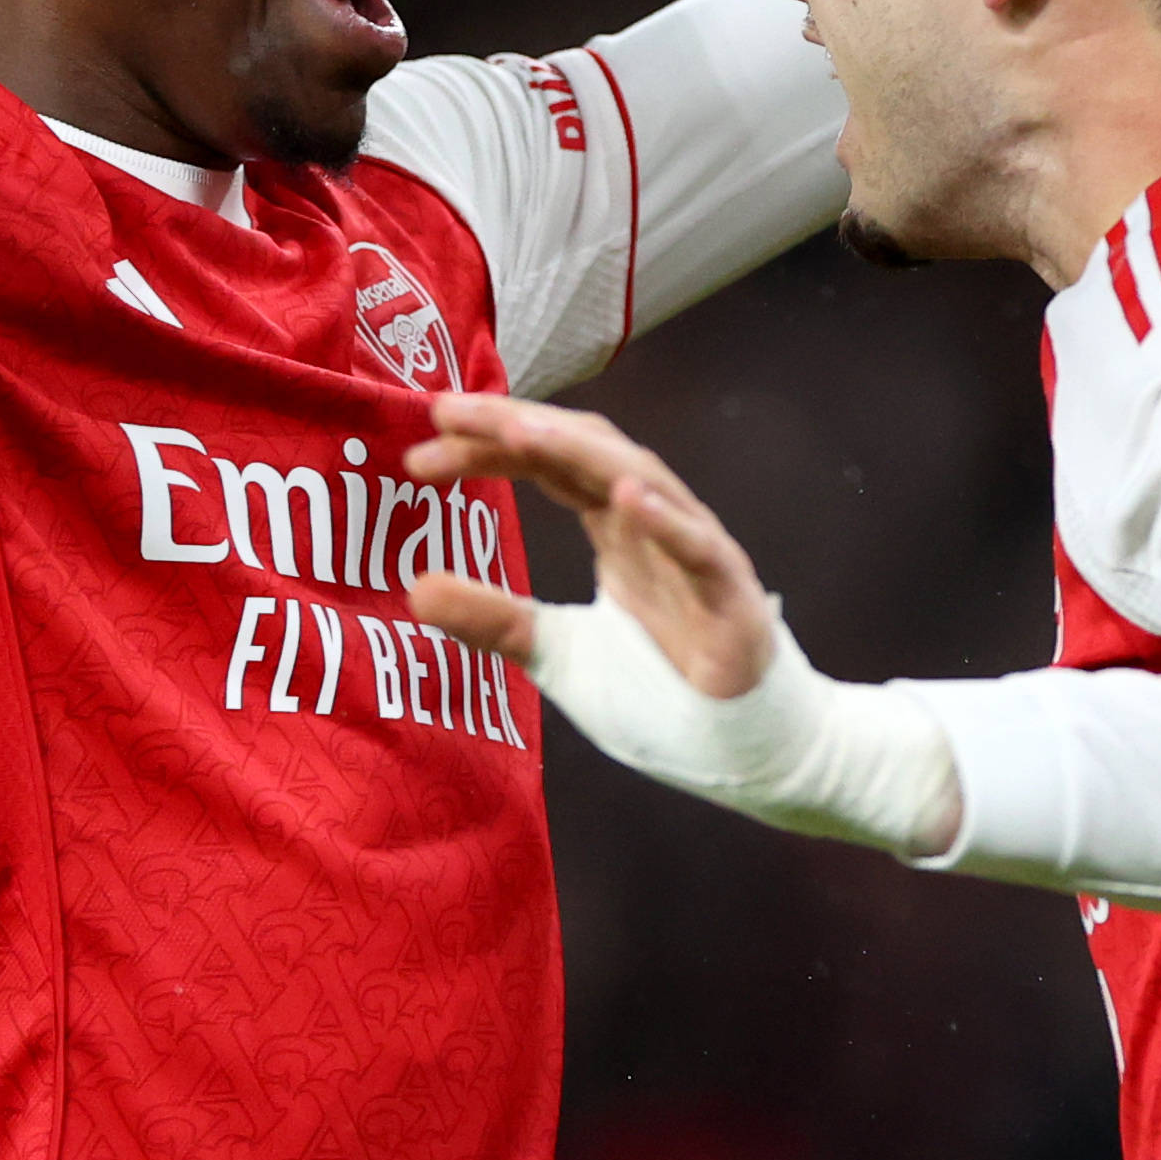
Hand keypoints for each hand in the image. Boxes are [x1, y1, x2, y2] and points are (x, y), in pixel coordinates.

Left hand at [405, 396, 960, 857]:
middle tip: (445, 410)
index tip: (418, 452)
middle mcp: (654, 523)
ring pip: (639, 480)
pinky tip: (625, 498)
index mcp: (615, 529)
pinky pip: (701, 550)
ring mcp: (696, 554)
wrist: (747, 749)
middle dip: (516, 425)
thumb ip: (494, 618)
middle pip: (583, 450)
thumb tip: (413, 586)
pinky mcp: (732, 599)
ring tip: (518, 431)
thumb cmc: (662, 694)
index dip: (486, 449)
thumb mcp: (557, 653)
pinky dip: (666, 522)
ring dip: (579, 451)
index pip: (547, 465)